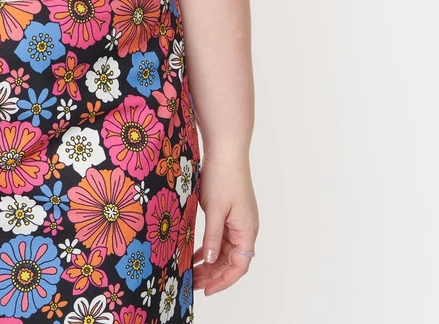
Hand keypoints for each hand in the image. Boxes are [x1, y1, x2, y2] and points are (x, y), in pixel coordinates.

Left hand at [191, 153, 259, 296]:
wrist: (226, 149)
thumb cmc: (223, 177)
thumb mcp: (215, 210)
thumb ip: (213, 237)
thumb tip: (211, 260)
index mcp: (247, 231)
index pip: (238, 267)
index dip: (223, 281)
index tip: (206, 290)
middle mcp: (246, 229)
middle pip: (231, 261)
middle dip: (213, 274)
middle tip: (192, 283)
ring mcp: (239, 220)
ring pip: (225, 250)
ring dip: (210, 262)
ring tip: (191, 271)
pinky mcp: (231, 212)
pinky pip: (222, 237)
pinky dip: (210, 246)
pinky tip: (196, 252)